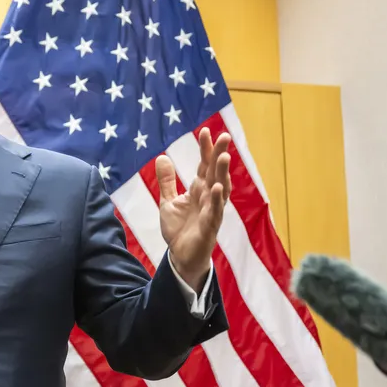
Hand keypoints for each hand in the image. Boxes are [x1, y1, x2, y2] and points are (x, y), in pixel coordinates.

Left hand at [157, 126, 231, 288]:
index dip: (205, 149)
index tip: (205, 131)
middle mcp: (208, 197)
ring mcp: (211, 211)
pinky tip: (215, 188)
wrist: (181, 256)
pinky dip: (216, 201)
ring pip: (220, 189)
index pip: (204, 165)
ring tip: (223, 157)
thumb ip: (167, 181)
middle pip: (215, 172)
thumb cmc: (180, 228)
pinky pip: (215, 212)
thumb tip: (162, 157)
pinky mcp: (209, 227)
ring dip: (222, 173)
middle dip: (219, 154)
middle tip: (224, 136)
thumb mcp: (168, 201)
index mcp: (199, 190)